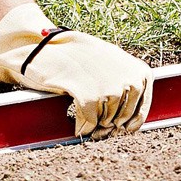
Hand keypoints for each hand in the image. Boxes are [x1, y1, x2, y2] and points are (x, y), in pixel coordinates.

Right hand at [0, 3, 152, 138]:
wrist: (39, 45)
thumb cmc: (74, 58)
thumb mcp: (108, 64)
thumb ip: (124, 85)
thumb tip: (131, 121)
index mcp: (136, 68)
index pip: (141, 109)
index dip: (128, 126)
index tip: (116, 133)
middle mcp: (125, 74)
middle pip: (124, 117)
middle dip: (110, 130)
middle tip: (98, 135)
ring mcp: (106, 81)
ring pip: (107, 120)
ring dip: (96, 130)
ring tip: (86, 128)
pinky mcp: (84, 89)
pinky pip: (89, 120)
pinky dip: (83, 128)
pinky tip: (77, 128)